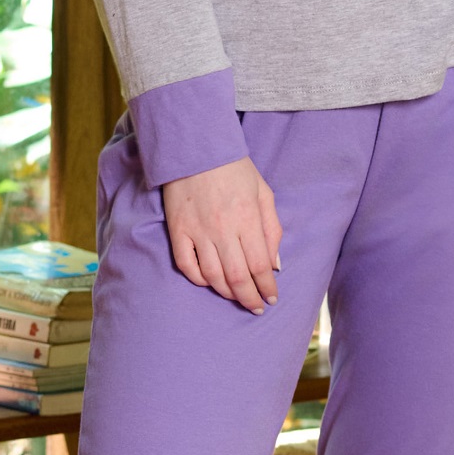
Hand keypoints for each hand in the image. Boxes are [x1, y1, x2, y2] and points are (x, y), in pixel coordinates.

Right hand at [163, 155, 282, 313]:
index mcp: (247, 218)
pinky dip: (199, 279)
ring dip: (227, 293)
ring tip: (237, 297)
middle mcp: (223, 229)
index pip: (260, 265)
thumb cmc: (234, 169)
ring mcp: (197, 231)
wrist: (195, 147)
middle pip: (238, 277)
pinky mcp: (178, 230)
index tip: (271, 298)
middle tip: (256, 307)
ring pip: (213, 276)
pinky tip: (210, 281)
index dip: (267, 287)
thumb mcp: (263, 193)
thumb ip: (272, 229)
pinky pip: (187, 265)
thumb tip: (275, 265)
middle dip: (250, 298)